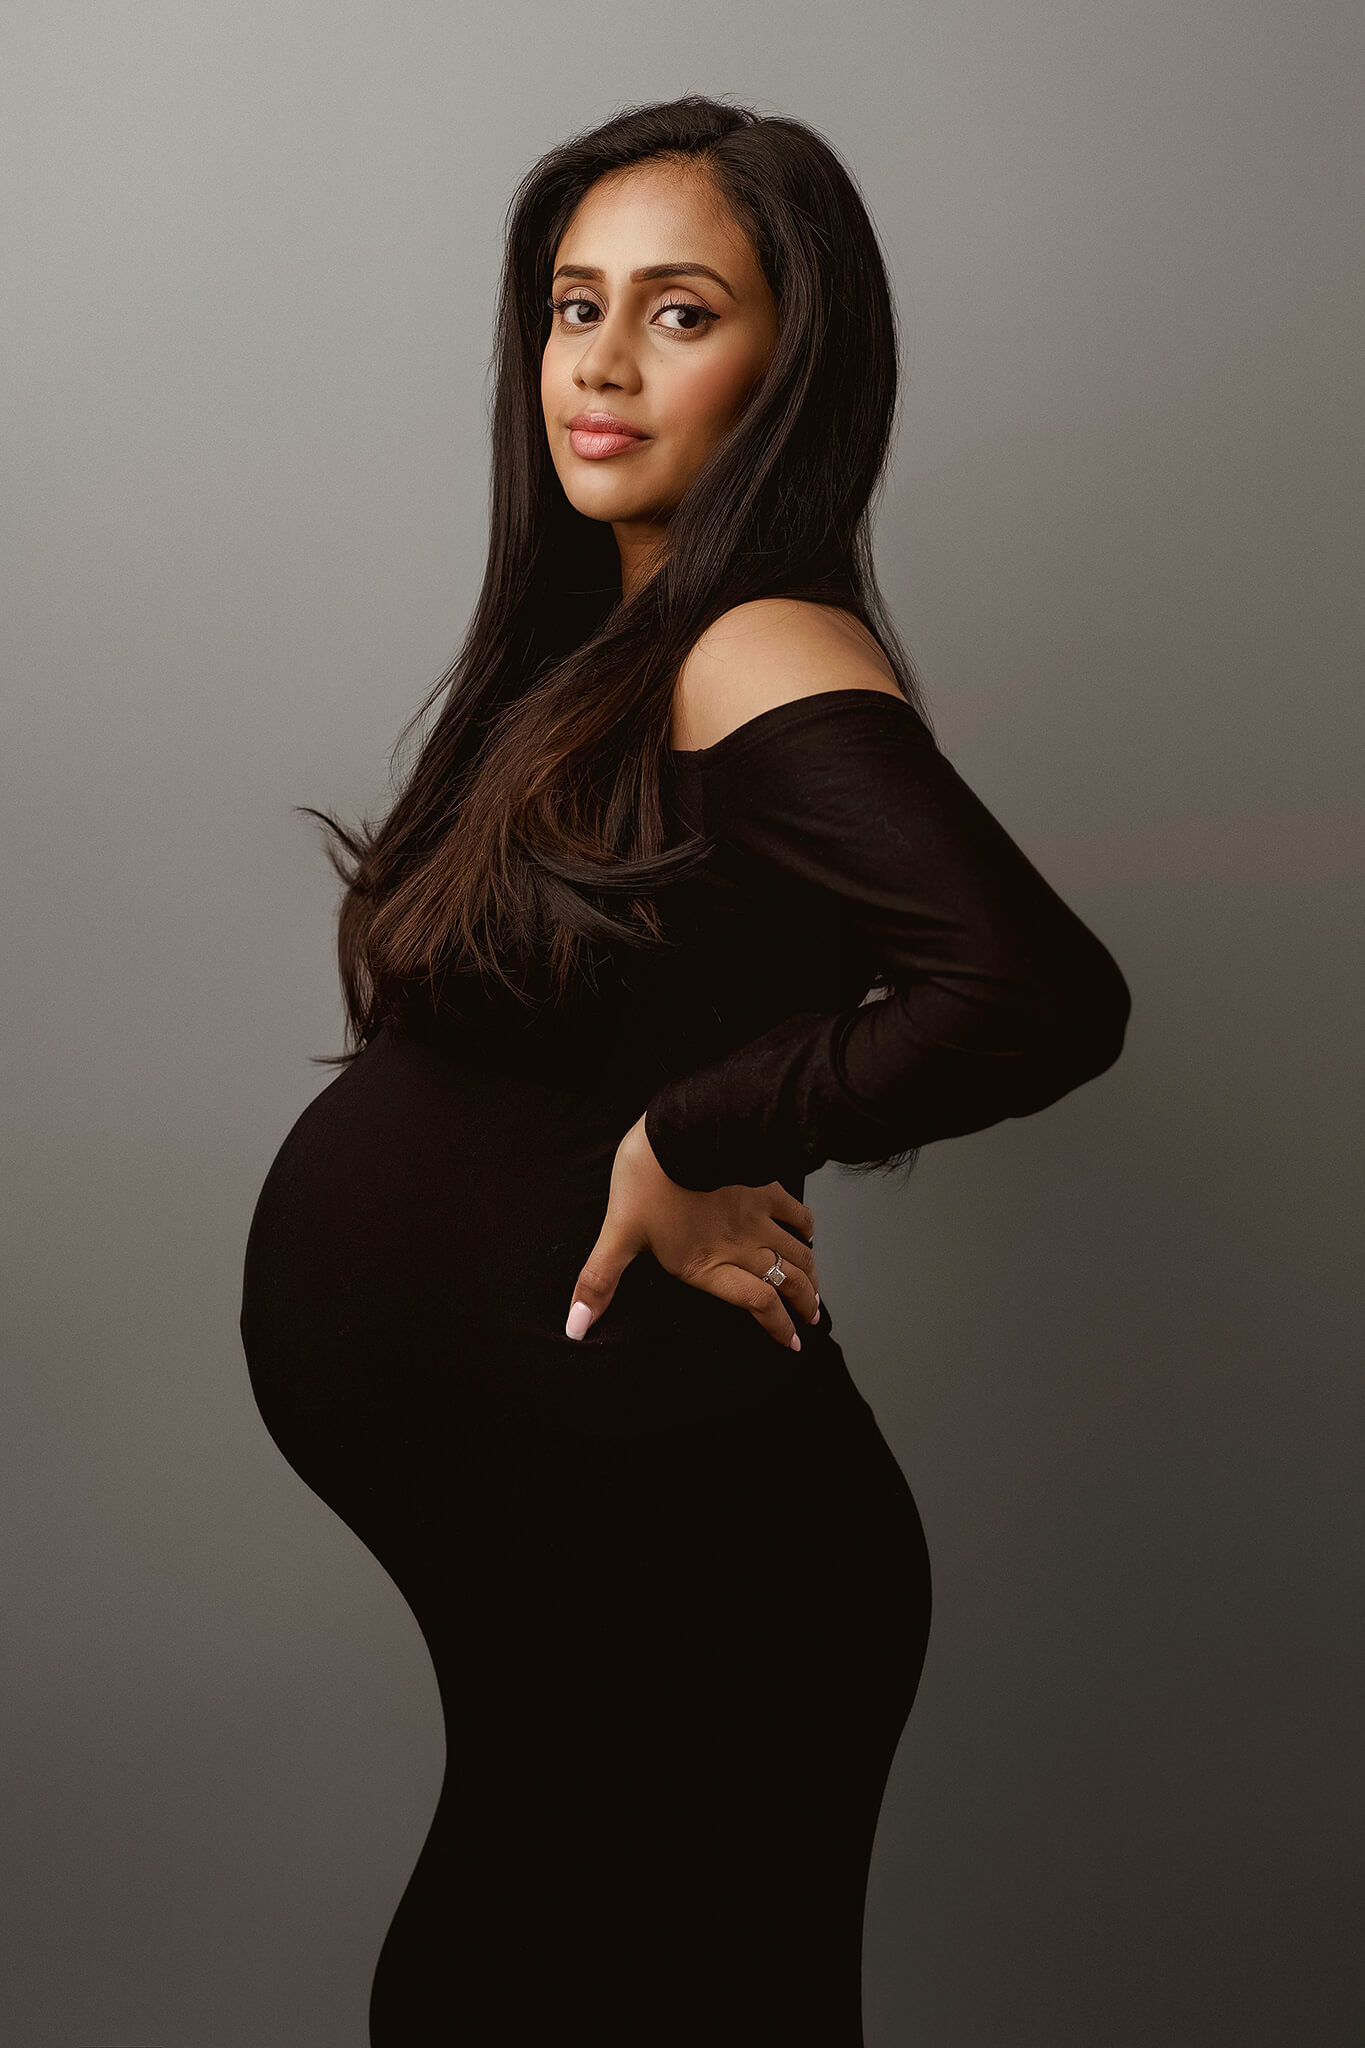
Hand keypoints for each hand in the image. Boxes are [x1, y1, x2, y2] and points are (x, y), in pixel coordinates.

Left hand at [564, 1114, 819, 1349]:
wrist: (679, 1127)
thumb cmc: (648, 1179)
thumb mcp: (618, 1232)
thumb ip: (600, 1280)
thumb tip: (576, 1325)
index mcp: (708, 1263)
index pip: (757, 1303)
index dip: (779, 1326)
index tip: (793, 1341)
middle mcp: (740, 1244)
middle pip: (785, 1280)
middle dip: (804, 1301)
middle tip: (812, 1317)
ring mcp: (755, 1215)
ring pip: (797, 1251)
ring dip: (811, 1272)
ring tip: (816, 1289)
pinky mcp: (762, 1185)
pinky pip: (794, 1209)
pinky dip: (805, 1225)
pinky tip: (808, 1232)